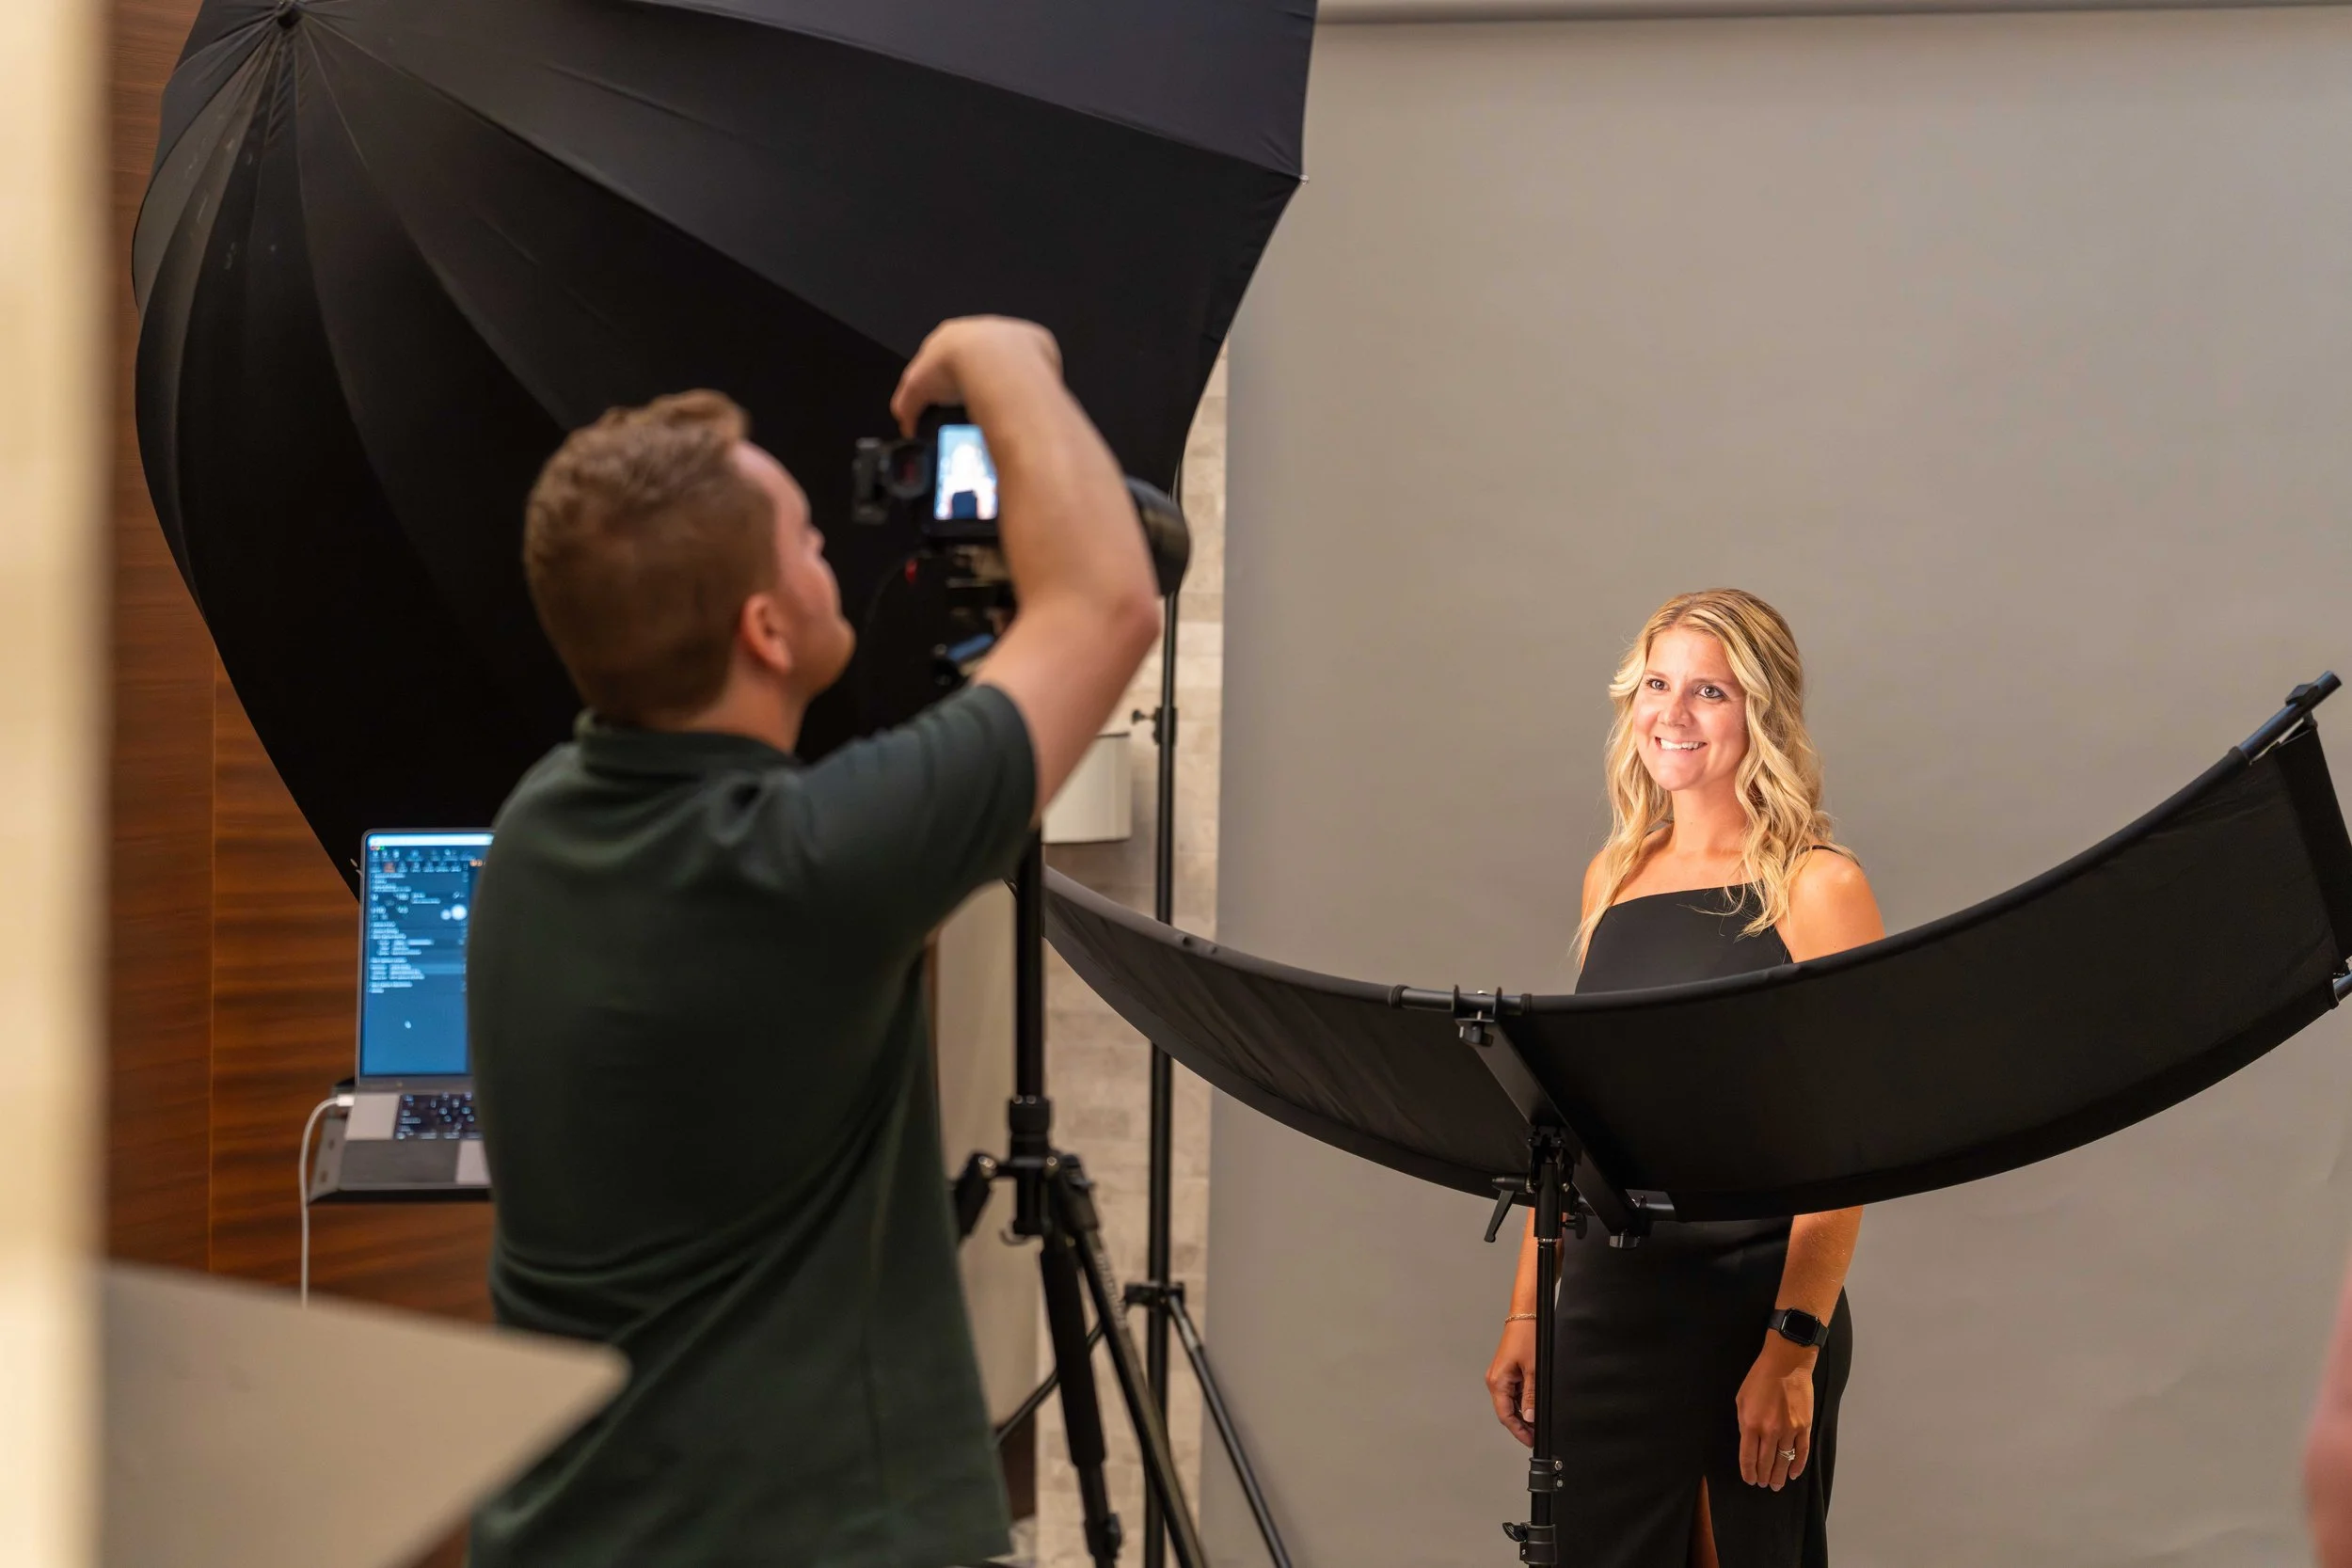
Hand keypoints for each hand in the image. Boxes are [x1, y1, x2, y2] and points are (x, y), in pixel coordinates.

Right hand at [890, 316, 1062, 433]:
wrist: (989, 358)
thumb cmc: (950, 366)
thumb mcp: (916, 389)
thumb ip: (908, 405)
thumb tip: (908, 426)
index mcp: (949, 334)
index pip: (945, 355)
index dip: (947, 379)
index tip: (951, 400)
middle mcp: (980, 328)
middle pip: (978, 356)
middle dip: (978, 379)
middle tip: (978, 406)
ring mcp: (1009, 333)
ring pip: (1006, 359)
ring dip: (1004, 379)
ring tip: (1002, 405)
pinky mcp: (1036, 342)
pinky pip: (1033, 362)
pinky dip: (1028, 380)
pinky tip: (1023, 399)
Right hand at [1485, 1318, 1537, 1447]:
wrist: (1526, 1315)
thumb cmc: (1527, 1336)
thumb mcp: (1534, 1370)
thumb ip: (1531, 1396)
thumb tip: (1530, 1417)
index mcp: (1497, 1381)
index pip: (1505, 1415)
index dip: (1518, 1431)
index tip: (1530, 1440)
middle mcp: (1495, 1379)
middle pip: (1506, 1411)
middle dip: (1521, 1425)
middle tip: (1536, 1434)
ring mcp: (1500, 1375)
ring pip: (1510, 1402)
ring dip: (1522, 1413)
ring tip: (1537, 1422)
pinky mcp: (1507, 1370)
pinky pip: (1513, 1392)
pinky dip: (1522, 1401)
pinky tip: (1533, 1405)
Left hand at [1735, 1334, 1815, 1490]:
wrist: (1786, 1364)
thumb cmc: (1759, 1378)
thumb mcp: (1741, 1399)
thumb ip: (1744, 1423)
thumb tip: (1748, 1443)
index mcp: (1751, 1424)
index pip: (1748, 1457)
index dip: (1749, 1472)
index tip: (1750, 1480)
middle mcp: (1771, 1431)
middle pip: (1766, 1463)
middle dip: (1763, 1477)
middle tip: (1763, 1484)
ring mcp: (1790, 1430)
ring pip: (1784, 1461)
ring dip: (1779, 1476)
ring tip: (1776, 1485)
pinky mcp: (1804, 1427)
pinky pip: (1802, 1452)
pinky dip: (1797, 1466)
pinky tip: (1792, 1474)